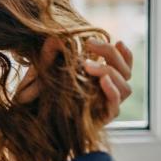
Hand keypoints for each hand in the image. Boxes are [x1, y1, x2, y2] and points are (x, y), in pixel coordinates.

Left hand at [14, 37, 133, 123]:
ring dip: (110, 71)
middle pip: (126, 72)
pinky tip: (102, 81)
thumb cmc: (42, 94)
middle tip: (90, 44)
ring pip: (126, 88)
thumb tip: (55, 37)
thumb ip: (50, 55)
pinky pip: (115, 106)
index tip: (118, 41)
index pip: (124, 66)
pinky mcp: (102, 119)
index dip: (125, 54)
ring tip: (87, 65)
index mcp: (102, 79)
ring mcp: (106, 105)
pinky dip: (112, 91)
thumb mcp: (45, 71)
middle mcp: (108, 92)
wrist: (35, 122)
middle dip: (111, 55)